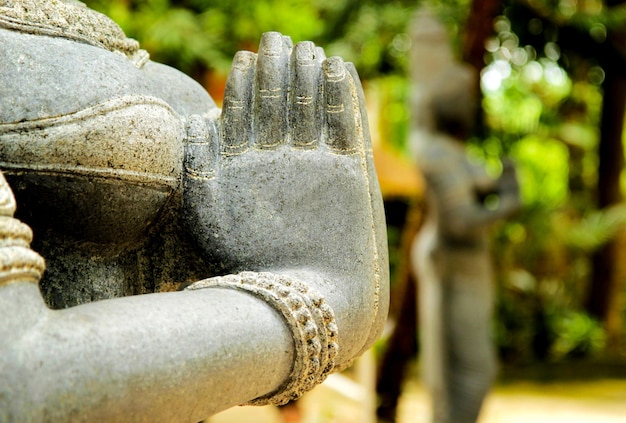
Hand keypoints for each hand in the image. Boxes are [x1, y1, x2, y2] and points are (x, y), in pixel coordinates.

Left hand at [182, 32, 387, 363]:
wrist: (305, 297)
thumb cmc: (249, 260)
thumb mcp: (208, 208)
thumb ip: (199, 160)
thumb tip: (197, 119)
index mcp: (246, 164)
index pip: (246, 108)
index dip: (245, 81)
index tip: (245, 58)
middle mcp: (282, 159)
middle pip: (280, 99)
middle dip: (278, 67)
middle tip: (277, 39)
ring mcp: (317, 163)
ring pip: (313, 105)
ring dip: (309, 74)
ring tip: (305, 49)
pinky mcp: (352, 170)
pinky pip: (347, 124)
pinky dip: (343, 95)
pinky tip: (336, 67)